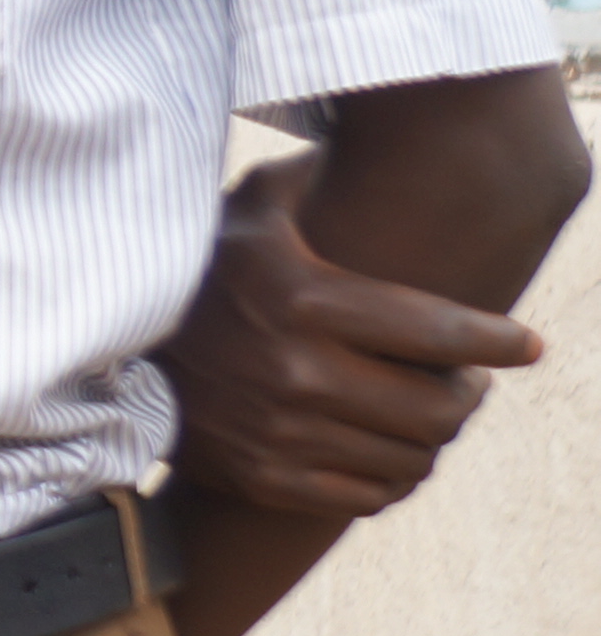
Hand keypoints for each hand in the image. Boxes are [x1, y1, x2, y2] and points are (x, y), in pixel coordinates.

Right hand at [159, 148, 540, 520]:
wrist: (107, 348)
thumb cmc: (197, 269)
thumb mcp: (249, 209)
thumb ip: (317, 181)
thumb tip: (383, 139)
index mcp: (302, 299)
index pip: (439, 333)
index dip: (500, 342)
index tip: (528, 344)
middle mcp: (294, 372)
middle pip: (436, 408)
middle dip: (469, 394)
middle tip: (466, 379)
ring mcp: (278, 433)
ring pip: (410, 459)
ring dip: (435, 438)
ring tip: (430, 413)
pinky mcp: (263, 477)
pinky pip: (367, 496)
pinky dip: (393, 478)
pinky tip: (389, 450)